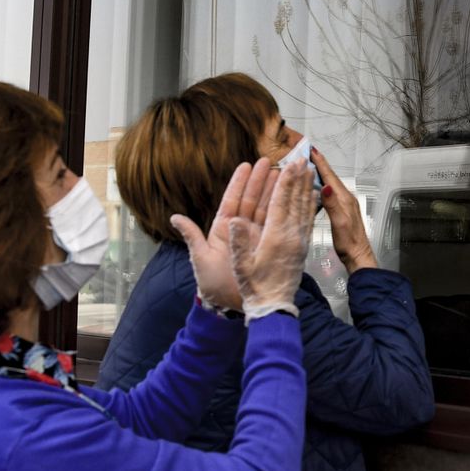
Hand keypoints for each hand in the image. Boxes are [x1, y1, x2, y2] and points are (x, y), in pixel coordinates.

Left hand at [171, 159, 274, 310]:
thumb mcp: (199, 258)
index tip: (248, 165)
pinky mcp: (268, 247)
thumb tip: (175, 217)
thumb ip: (191, 235)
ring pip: (267, 209)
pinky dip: (285, 212)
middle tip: (272, 163)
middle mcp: (241, 230)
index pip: (233, 200)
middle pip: (253, 200)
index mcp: (223, 229)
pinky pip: (278, 226)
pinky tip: (294, 199)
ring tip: (286, 174)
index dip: (240, 182)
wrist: (228, 307)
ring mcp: (255, 238)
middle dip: (262, 181)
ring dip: (276, 191)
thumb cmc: (211, 284)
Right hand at [226, 159, 317, 319]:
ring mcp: (300, 241)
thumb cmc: (255, 287)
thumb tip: (233, 220)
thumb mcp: (241, 265)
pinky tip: (314, 195)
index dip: (285, 182)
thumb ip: (238, 242)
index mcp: (276, 238)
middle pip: (296, 201)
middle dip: (298, 178)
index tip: (288, 165)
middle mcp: (291, 236)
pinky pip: (309, 220)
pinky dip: (312, 205)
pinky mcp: (303, 246)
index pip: (281, 203)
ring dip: (307, 187)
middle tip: (302, 159)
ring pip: (305, 208)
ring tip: (309, 170)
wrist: (275, 306)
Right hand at [309, 146, 377, 271]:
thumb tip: (326, 185)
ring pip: (331, 184)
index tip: (311, 149)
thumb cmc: (348, 242)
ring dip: (320, 174)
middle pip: (331, 177)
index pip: (330, 177)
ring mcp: (345, 204)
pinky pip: (331, 193)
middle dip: (319, 164)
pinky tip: (317, 187)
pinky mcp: (342, 210)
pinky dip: (322, 185)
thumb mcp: (339, 223)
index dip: (320, 163)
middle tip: (306, 153)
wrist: (358, 255)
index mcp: (344, 199)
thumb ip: (333, 204)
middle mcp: (346, 198)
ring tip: (309, 165)